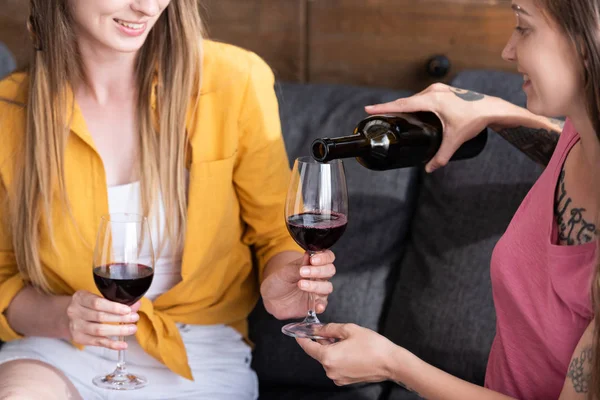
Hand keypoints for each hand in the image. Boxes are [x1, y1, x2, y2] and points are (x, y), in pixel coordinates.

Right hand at [66, 290, 140, 349]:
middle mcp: (74, 312)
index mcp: (80, 298)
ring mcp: (75, 326)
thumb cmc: (87, 305)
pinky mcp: (79, 338)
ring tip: (132, 329)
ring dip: (118, 330)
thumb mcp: (98, 297)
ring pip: (99, 330)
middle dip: (120, 318)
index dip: (114, 307)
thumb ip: (116, 301)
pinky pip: (97, 342)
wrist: (68, 316)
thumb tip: (136, 305)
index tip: (128, 310)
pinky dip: (112, 344)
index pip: (97, 303)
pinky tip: (123, 345)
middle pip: (100, 317)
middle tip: (134, 318)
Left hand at [261, 251, 335, 319]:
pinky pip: (323, 305)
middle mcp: (319, 277)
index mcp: (313, 264)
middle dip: (318, 271)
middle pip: (330, 270)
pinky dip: (321, 305)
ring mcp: (318, 291)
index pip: (328, 257)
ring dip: (316, 285)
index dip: (324, 257)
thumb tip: (309, 255)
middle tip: (303, 272)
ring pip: (327, 287)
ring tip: (300, 284)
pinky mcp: (315, 304)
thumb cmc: (280, 281)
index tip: (313, 260)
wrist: (271, 298)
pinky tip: (317, 306)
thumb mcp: (285, 272)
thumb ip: (298, 266)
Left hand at [296, 323, 399, 385]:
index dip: (302, 338)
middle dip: (322, 341)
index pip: (308, 347)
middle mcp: (330, 370)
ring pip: (328, 359)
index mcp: (328, 357)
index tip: (298, 332)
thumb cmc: (373, 346)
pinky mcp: (345, 380)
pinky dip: (338, 357)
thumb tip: (317, 328)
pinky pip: (336, 366)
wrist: (391, 363)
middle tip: (332, 331)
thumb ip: (328, 328)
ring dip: (332, 349)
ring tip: (346, 341)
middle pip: (319, 352)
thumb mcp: (349, 329)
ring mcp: (338, 377)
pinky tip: (349, 350)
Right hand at [365, 83, 497, 172]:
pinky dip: (415, 104)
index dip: (384, 107)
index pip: (402, 104)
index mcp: (432, 100)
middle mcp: (433, 91)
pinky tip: (412, 111)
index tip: (369, 108)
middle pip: (407, 101)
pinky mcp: (443, 91)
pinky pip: (423, 97)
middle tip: (377, 115)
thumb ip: (442, 155)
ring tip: (393, 115)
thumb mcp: (455, 139)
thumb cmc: (475, 119)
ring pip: (415, 99)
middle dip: (392, 108)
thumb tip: (430, 168)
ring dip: (405, 106)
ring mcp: (439, 89)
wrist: (492, 108)